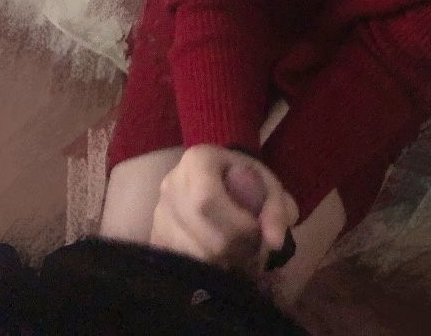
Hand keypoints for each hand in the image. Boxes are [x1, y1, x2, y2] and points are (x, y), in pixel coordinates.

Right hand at [149, 144, 298, 279]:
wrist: (218, 178)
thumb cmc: (245, 180)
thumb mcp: (268, 184)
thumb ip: (275, 209)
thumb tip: (274, 242)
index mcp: (197, 160)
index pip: (207, 201)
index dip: (235, 226)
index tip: (257, 234)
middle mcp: (171, 184)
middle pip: (200, 232)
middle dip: (233, 250)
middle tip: (252, 252)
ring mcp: (159, 213)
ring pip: (190, 254)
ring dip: (221, 264)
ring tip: (238, 256)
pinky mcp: (155, 238)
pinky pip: (181, 264)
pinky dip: (205, 269)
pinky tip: (220, 261)